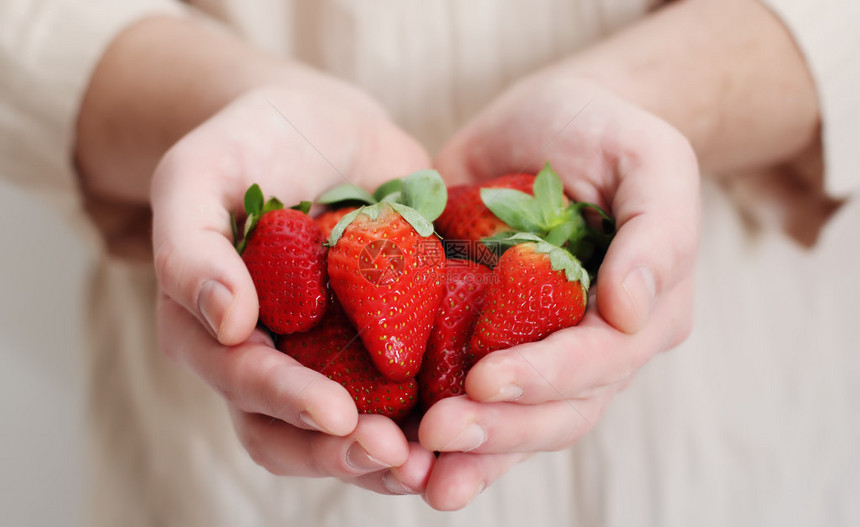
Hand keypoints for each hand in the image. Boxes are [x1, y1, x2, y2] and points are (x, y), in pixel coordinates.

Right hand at [151, 80, 434, 492]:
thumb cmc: (252, 142)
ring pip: (350, 432)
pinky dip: (434, 414)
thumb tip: (226, 324)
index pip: (242, 383)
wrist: (328, 126)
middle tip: (397, 455)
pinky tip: (470, 418)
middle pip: (293, 432)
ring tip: (436, 463)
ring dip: (389, 458)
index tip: (338, 413)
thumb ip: (189, 244)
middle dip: (342, 451)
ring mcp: (332, 356)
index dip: (286, 403)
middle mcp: (273, 357)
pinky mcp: (388, 342)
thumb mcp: (199, 173)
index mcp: (217, 330)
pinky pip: (408, 394)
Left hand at [423, 77, 700, 508]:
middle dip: (499, 429)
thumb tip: (631, 312)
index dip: (546, 376)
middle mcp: (595, 349)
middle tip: (437, 434)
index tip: (484, 379)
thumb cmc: (605, 133)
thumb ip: (657, 231)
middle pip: (558, 411)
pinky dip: (447, 438)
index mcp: (640, 315)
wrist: (549, 123)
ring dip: (470, 454)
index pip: (600, 362)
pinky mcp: (487, 341)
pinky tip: (407, 461)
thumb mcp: (650, 158)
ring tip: (416, 471)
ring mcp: (541, 352)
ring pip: (517, 424)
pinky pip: (475, 400)